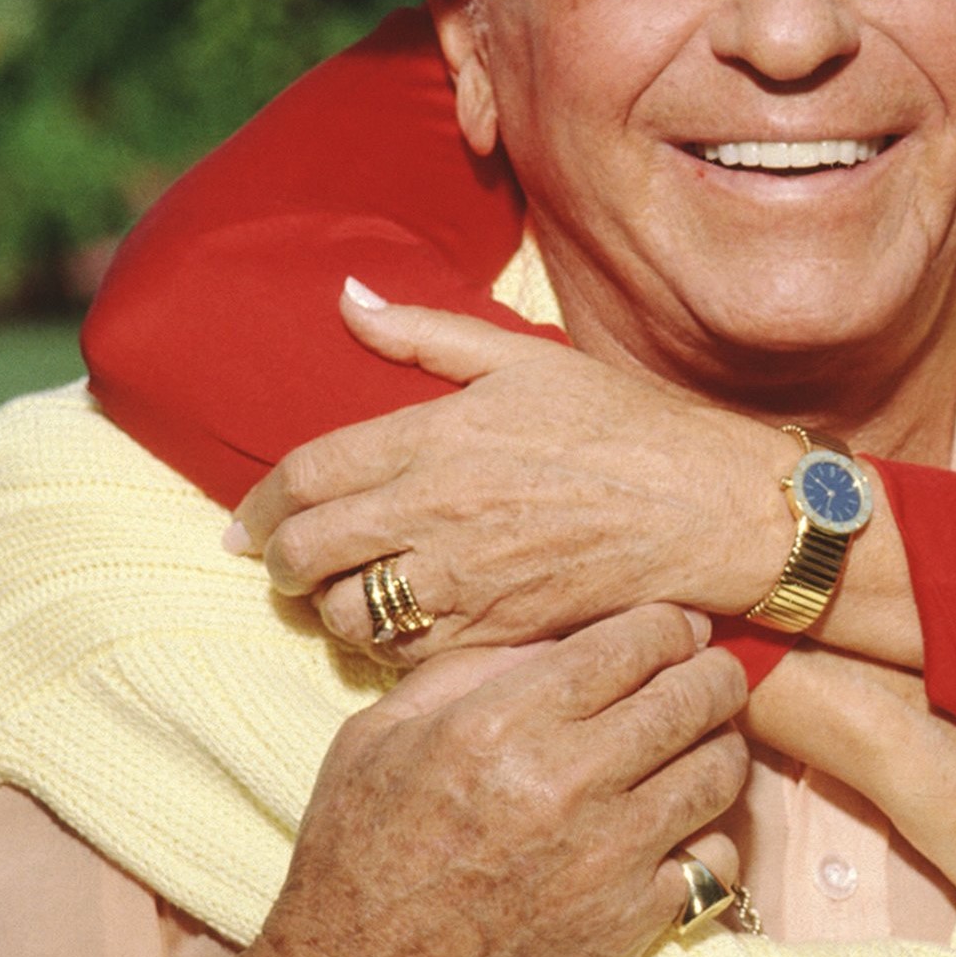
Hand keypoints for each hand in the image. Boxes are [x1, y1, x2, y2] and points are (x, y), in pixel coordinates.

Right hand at [93, 606, 749, 956]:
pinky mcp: (631, 925)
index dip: (671, 625)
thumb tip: (560, 627)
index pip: (640, 640)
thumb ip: (472, 666)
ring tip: (701, 745)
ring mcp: (607, 858)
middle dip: (713, 675)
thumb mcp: (382, 731)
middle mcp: (565, 783)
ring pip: (721, 770)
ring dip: (719, 748)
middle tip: (708, 677)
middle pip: (697, 695)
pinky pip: (716, 859)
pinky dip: (710, 837)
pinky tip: (682, 830)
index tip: (677, 630)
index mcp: (503, 723)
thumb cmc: (360, 851)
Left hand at [228, 290, 788, 658]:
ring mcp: (465, 580)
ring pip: (348, 615)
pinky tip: (405, 625)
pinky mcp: (496, 633)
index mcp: (436, 436)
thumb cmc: (625, 423)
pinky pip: (407, 656)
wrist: (709, 507)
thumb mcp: (526, 358)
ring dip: (332, 608)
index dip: (261, 504)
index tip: (247, 521)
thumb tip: (346, 300)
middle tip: (285, 562)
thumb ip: (425, 334)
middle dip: (281, 561)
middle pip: (308, 553)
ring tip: (344, 595)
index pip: (308, 476)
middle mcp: (437, 511)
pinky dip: (390, 646)